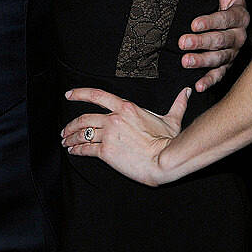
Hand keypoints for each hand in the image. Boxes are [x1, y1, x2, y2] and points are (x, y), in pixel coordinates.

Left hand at [60, 87, 190, 185]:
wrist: (164, 160)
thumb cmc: (169, 140)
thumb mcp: (172, 119)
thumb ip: (177, 103)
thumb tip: (187, 91)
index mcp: (126, 107)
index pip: (97, 95)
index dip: (79, 94)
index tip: (69, 95)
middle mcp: (114, 118)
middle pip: (85, 117)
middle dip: (71, 124)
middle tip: (65, 130)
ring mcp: (109, 135)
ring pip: (83, 133)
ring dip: (72, 137)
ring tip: (66, 141)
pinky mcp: (106, 152)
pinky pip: (86, 149)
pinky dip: (77, 150)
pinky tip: (73, 151)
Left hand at [179, 0, 248, 91]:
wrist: (232, 16)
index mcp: (240, 15)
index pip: (226, 19)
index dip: (210, 21)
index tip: (193, 23)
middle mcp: (239, 36)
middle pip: (221, 41)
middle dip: (201, 42)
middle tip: (182, 43)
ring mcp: (233, 52)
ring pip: (219, 59)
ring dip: (202, 62)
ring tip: (185, 62)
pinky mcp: (226, 65)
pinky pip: (220, 75)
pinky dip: (209, 81)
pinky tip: (198, 86)